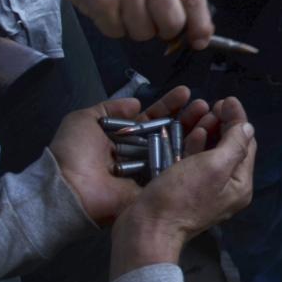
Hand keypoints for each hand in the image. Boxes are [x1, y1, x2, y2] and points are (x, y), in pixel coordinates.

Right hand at [48, 0, 213, 48]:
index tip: (199, 40)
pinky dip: (114, 27)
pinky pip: (117, 33)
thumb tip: (201, 33)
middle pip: (173, 22)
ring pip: (144, 32)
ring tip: (125, 6)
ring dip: (136, 28)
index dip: (200, 25)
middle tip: (151, 17)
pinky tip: (109, 7)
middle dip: (164, 29)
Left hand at [49, 86, 208, 224]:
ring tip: (211, 117)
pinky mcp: (155, 188)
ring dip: (194, 133)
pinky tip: (206, 139)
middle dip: (186, 117)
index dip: (168, 106)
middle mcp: (138, 154)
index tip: (185, 92)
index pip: (151, 119)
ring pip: (176, 149)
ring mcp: (148, 172)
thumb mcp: (84, 120)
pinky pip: (175, 171)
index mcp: (122, 138)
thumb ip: (110, 108)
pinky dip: (191, 156)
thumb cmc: (75, 152)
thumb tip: (136, 102)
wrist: (70, 187)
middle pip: (168, 133)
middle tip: (204, 105)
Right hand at [109, 97, 255, 279]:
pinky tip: (190, 133)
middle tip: (212, 105)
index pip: (246, 144)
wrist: (146, 229)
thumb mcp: (214, 165)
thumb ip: (235, 144)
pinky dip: (194, 145)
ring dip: (209, 130)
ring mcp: (206, 189)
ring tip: (202, 112)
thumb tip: (248, 126)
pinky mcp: (185, 189)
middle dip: (224, 123)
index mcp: (240, 184)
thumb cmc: (181, 196)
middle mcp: (227, 187)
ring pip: (212, 152)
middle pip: (230, 147)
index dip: (238, 119)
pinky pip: (195, 161)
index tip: (226, 99)